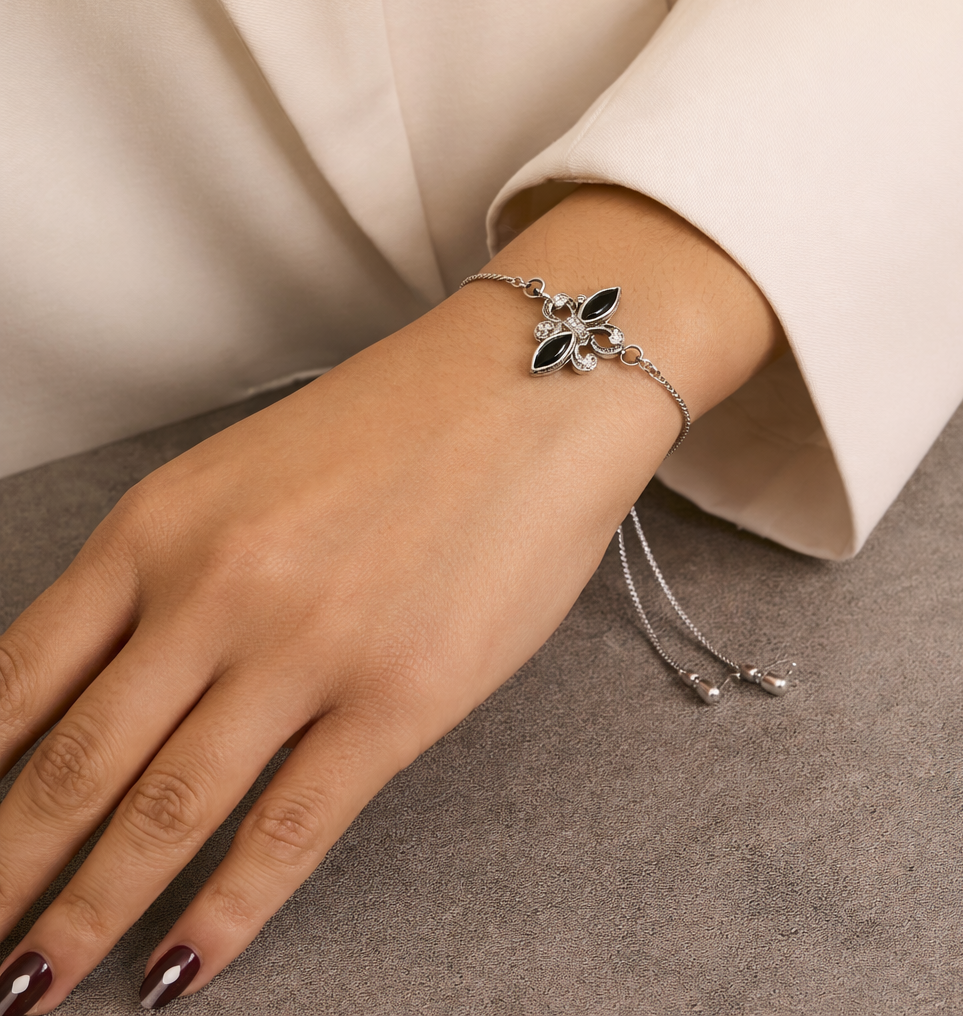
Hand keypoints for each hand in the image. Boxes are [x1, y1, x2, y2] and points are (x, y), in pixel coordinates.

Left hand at [0, 186, 781, 1011]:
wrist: (533, 383)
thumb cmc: (402, 419)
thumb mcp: (252, 473)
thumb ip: (179, 572)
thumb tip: (130, 677)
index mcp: (161, 524)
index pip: (22, 679)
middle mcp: (213, 590)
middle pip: (72, 765)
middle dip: (6, 873)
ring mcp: (305, 648)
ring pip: (166, 811)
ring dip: (87, 913)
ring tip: (36, 988)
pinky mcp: (399, 697)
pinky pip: (289, 827)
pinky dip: (225, 913)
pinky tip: (179, 970)